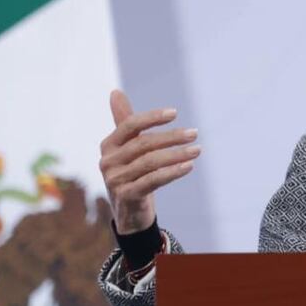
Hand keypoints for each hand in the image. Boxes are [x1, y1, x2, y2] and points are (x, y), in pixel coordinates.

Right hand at [99, 90, 200, 233]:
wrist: (130, 213)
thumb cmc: (132, 174)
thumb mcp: (127, 149)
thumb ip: (124, 122)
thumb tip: (115, 91)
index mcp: (108, 145)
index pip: (129, 125)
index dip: (152, 118)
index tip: (175, 113)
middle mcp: (108, 161)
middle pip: (143, 144)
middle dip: (171, 137)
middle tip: (194, 133)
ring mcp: (115, 180)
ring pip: (150, 163)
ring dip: (177, 155)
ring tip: (197, 150)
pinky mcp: (126, 196)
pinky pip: (152, 181)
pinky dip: (172, 173)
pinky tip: (188, 166)